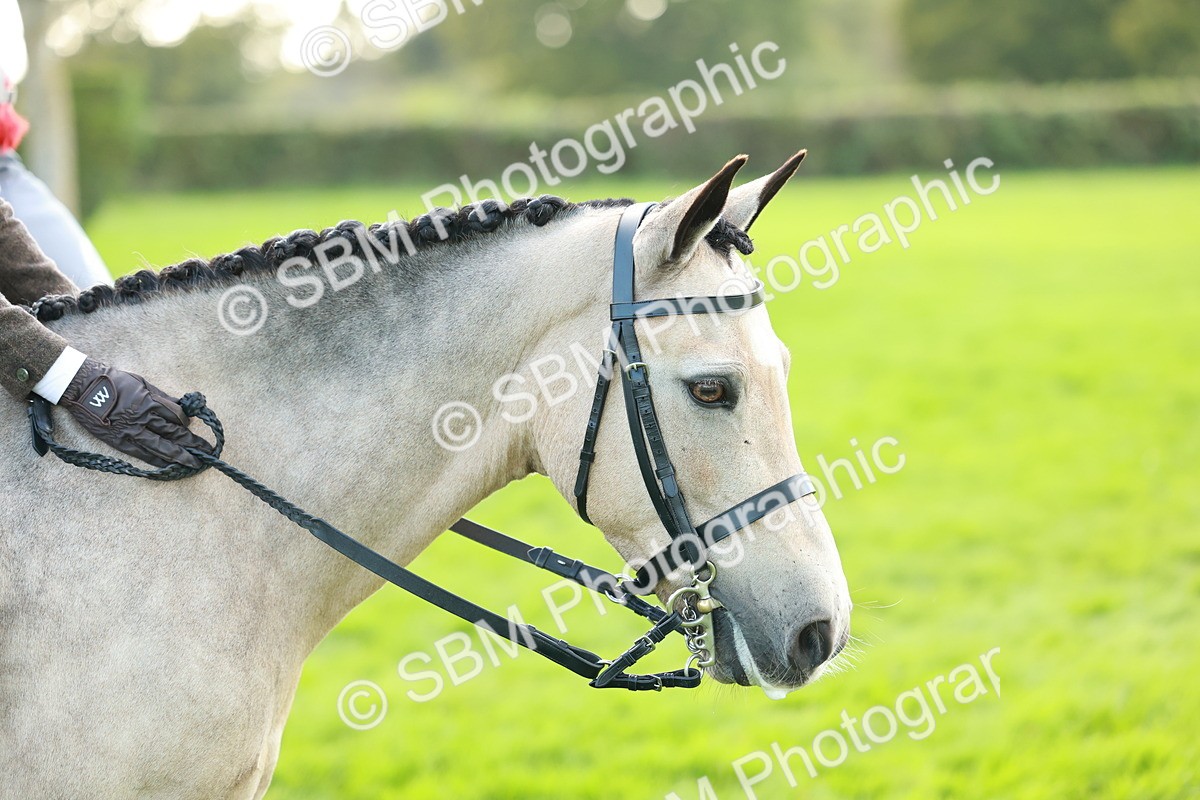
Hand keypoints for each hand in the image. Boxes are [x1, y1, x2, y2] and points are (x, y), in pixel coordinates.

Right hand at [59, 358, 211, 468]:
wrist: (81, 386)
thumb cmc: (113, 380)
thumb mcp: (141, 382)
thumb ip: (161, 396)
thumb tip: (180, 406)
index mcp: (151, 400)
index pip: (177, 415)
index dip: (187, 422)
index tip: (193, 426)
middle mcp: (144, 417)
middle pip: (175, 432)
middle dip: (193, 443)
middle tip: (208, 451)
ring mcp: (132, 431)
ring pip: (162, 446)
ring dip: (181, 456)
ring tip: (196, 463)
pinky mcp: (119, 441)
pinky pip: (143, 454)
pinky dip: (157, 461)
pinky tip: (169, 467)